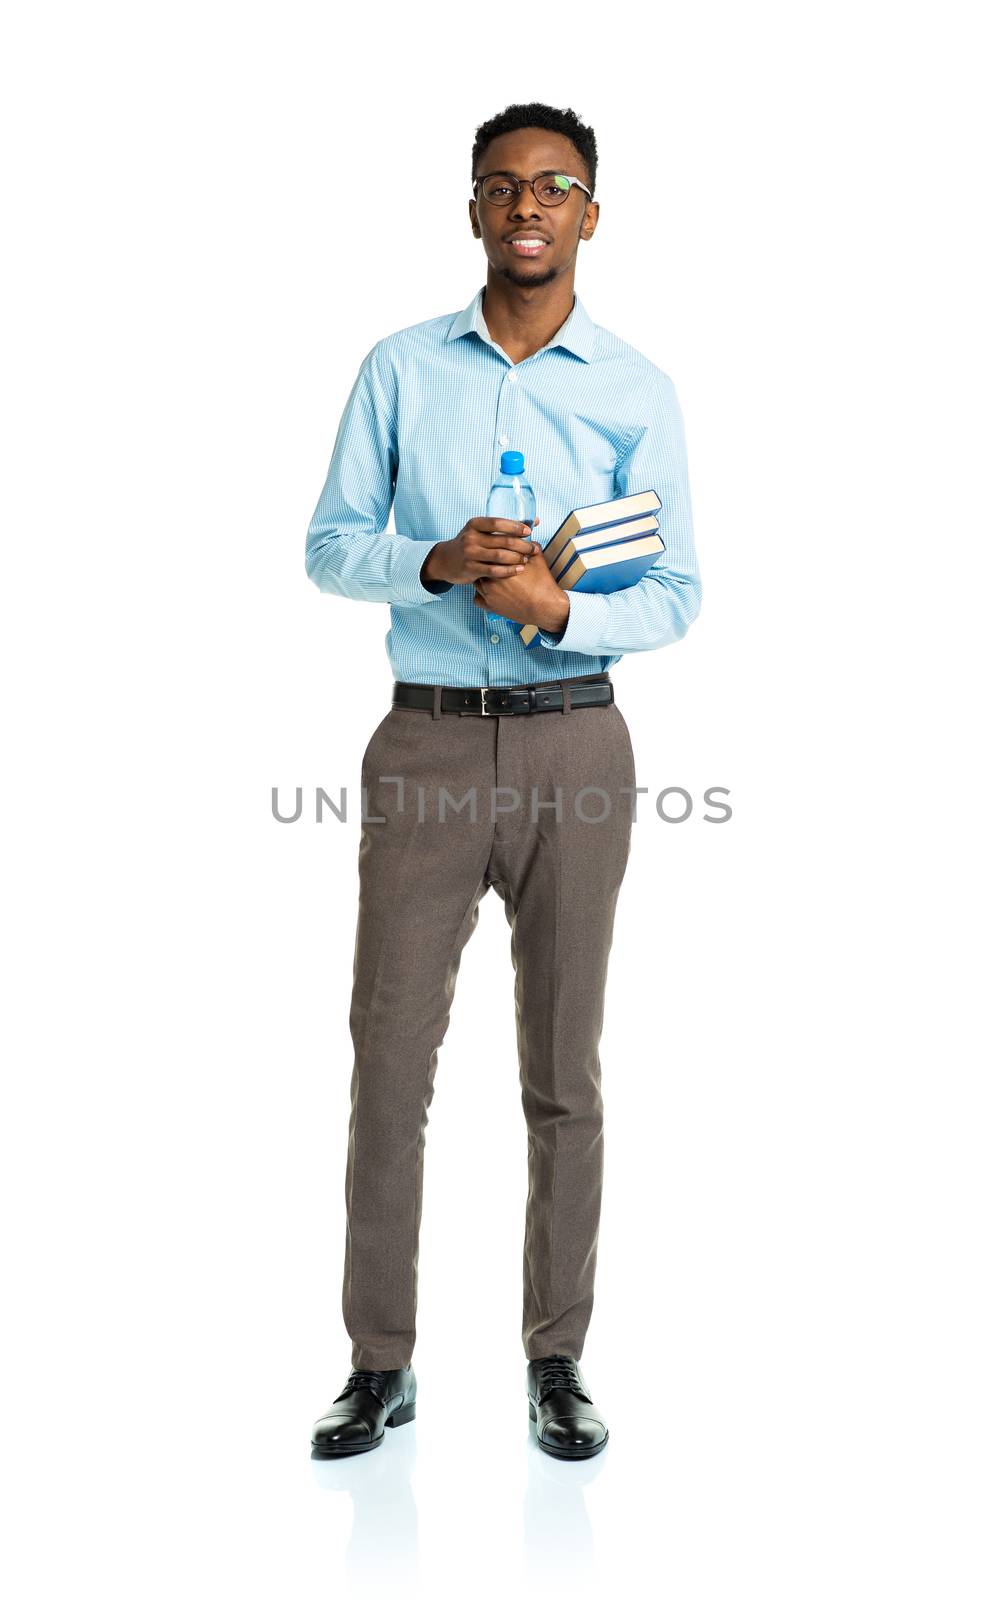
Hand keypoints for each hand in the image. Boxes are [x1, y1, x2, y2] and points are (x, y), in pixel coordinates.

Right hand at [423, 517, 540, 584]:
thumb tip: (535, 520)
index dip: (515, 526)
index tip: (529, 531)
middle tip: (534, 549)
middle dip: (522, 545)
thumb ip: (504, 527)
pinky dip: (509, 570)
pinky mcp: (471, 569)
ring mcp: (470, 554)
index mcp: (474, 524)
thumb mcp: (480, 531)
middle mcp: (471, 538)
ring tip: (527, 559)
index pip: (497, 522)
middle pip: (502, 541)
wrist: (446, 560)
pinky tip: (519, 570)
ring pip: (500, 556)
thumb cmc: (470, 543)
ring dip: (517, 558)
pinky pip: (494, 570)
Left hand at [472, 544, 570, 632]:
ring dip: (483, 579)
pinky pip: (476, 599)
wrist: (545, 607)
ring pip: (477, 582)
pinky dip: (481, 595)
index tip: (497, 553)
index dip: (493, 552)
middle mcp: (490, 579)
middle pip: (481, 566)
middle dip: (487, 565)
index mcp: (500, 565)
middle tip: (495, 565)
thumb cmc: (542, 584)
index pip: (489, 553)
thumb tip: (527, 541)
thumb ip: (529, 547)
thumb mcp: (538, 560)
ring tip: (493, 578)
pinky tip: (491, 592)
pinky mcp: (490, 607)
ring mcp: (488, 594)